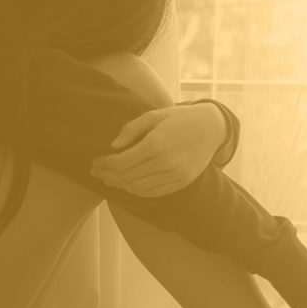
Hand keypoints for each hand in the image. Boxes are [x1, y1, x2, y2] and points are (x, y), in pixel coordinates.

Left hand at [90, 102, 227, 196]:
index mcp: (156, 144)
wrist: (211, 128)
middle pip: (126, 177)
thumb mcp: (154, 115)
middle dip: (107, 175)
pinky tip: (128, 185)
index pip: (120, 162)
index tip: (95, 161)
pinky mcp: (182, 182)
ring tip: (109, 179)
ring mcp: (175, 175)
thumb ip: (131, 129)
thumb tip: (113, 146)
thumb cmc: (179, 118)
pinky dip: (137, 191)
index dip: (104, 164)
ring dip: (119, 185)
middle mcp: (165, 163)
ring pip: (138, 188)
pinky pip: (154, 192)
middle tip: (96, 172)